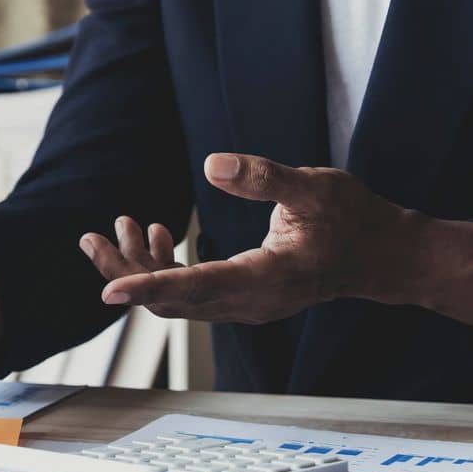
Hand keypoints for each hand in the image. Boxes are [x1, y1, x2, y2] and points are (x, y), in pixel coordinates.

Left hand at [80, 153, 429, 323]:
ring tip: (119, 224)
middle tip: (89, 238)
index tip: (107, 290)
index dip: (148, 287)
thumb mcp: (315, 187)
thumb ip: (265, 178)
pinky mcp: (240, 298)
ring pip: (175, 299)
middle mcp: (249, 303)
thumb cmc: (353, 219)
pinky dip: (164, 267)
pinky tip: (157, 233)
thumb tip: (212, 165)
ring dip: (140, 267)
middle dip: (124, 271)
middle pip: (170, 300)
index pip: (194, 288)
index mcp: (266, 279)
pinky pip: (189, 293)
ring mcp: (243, 306)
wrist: (382, 256)